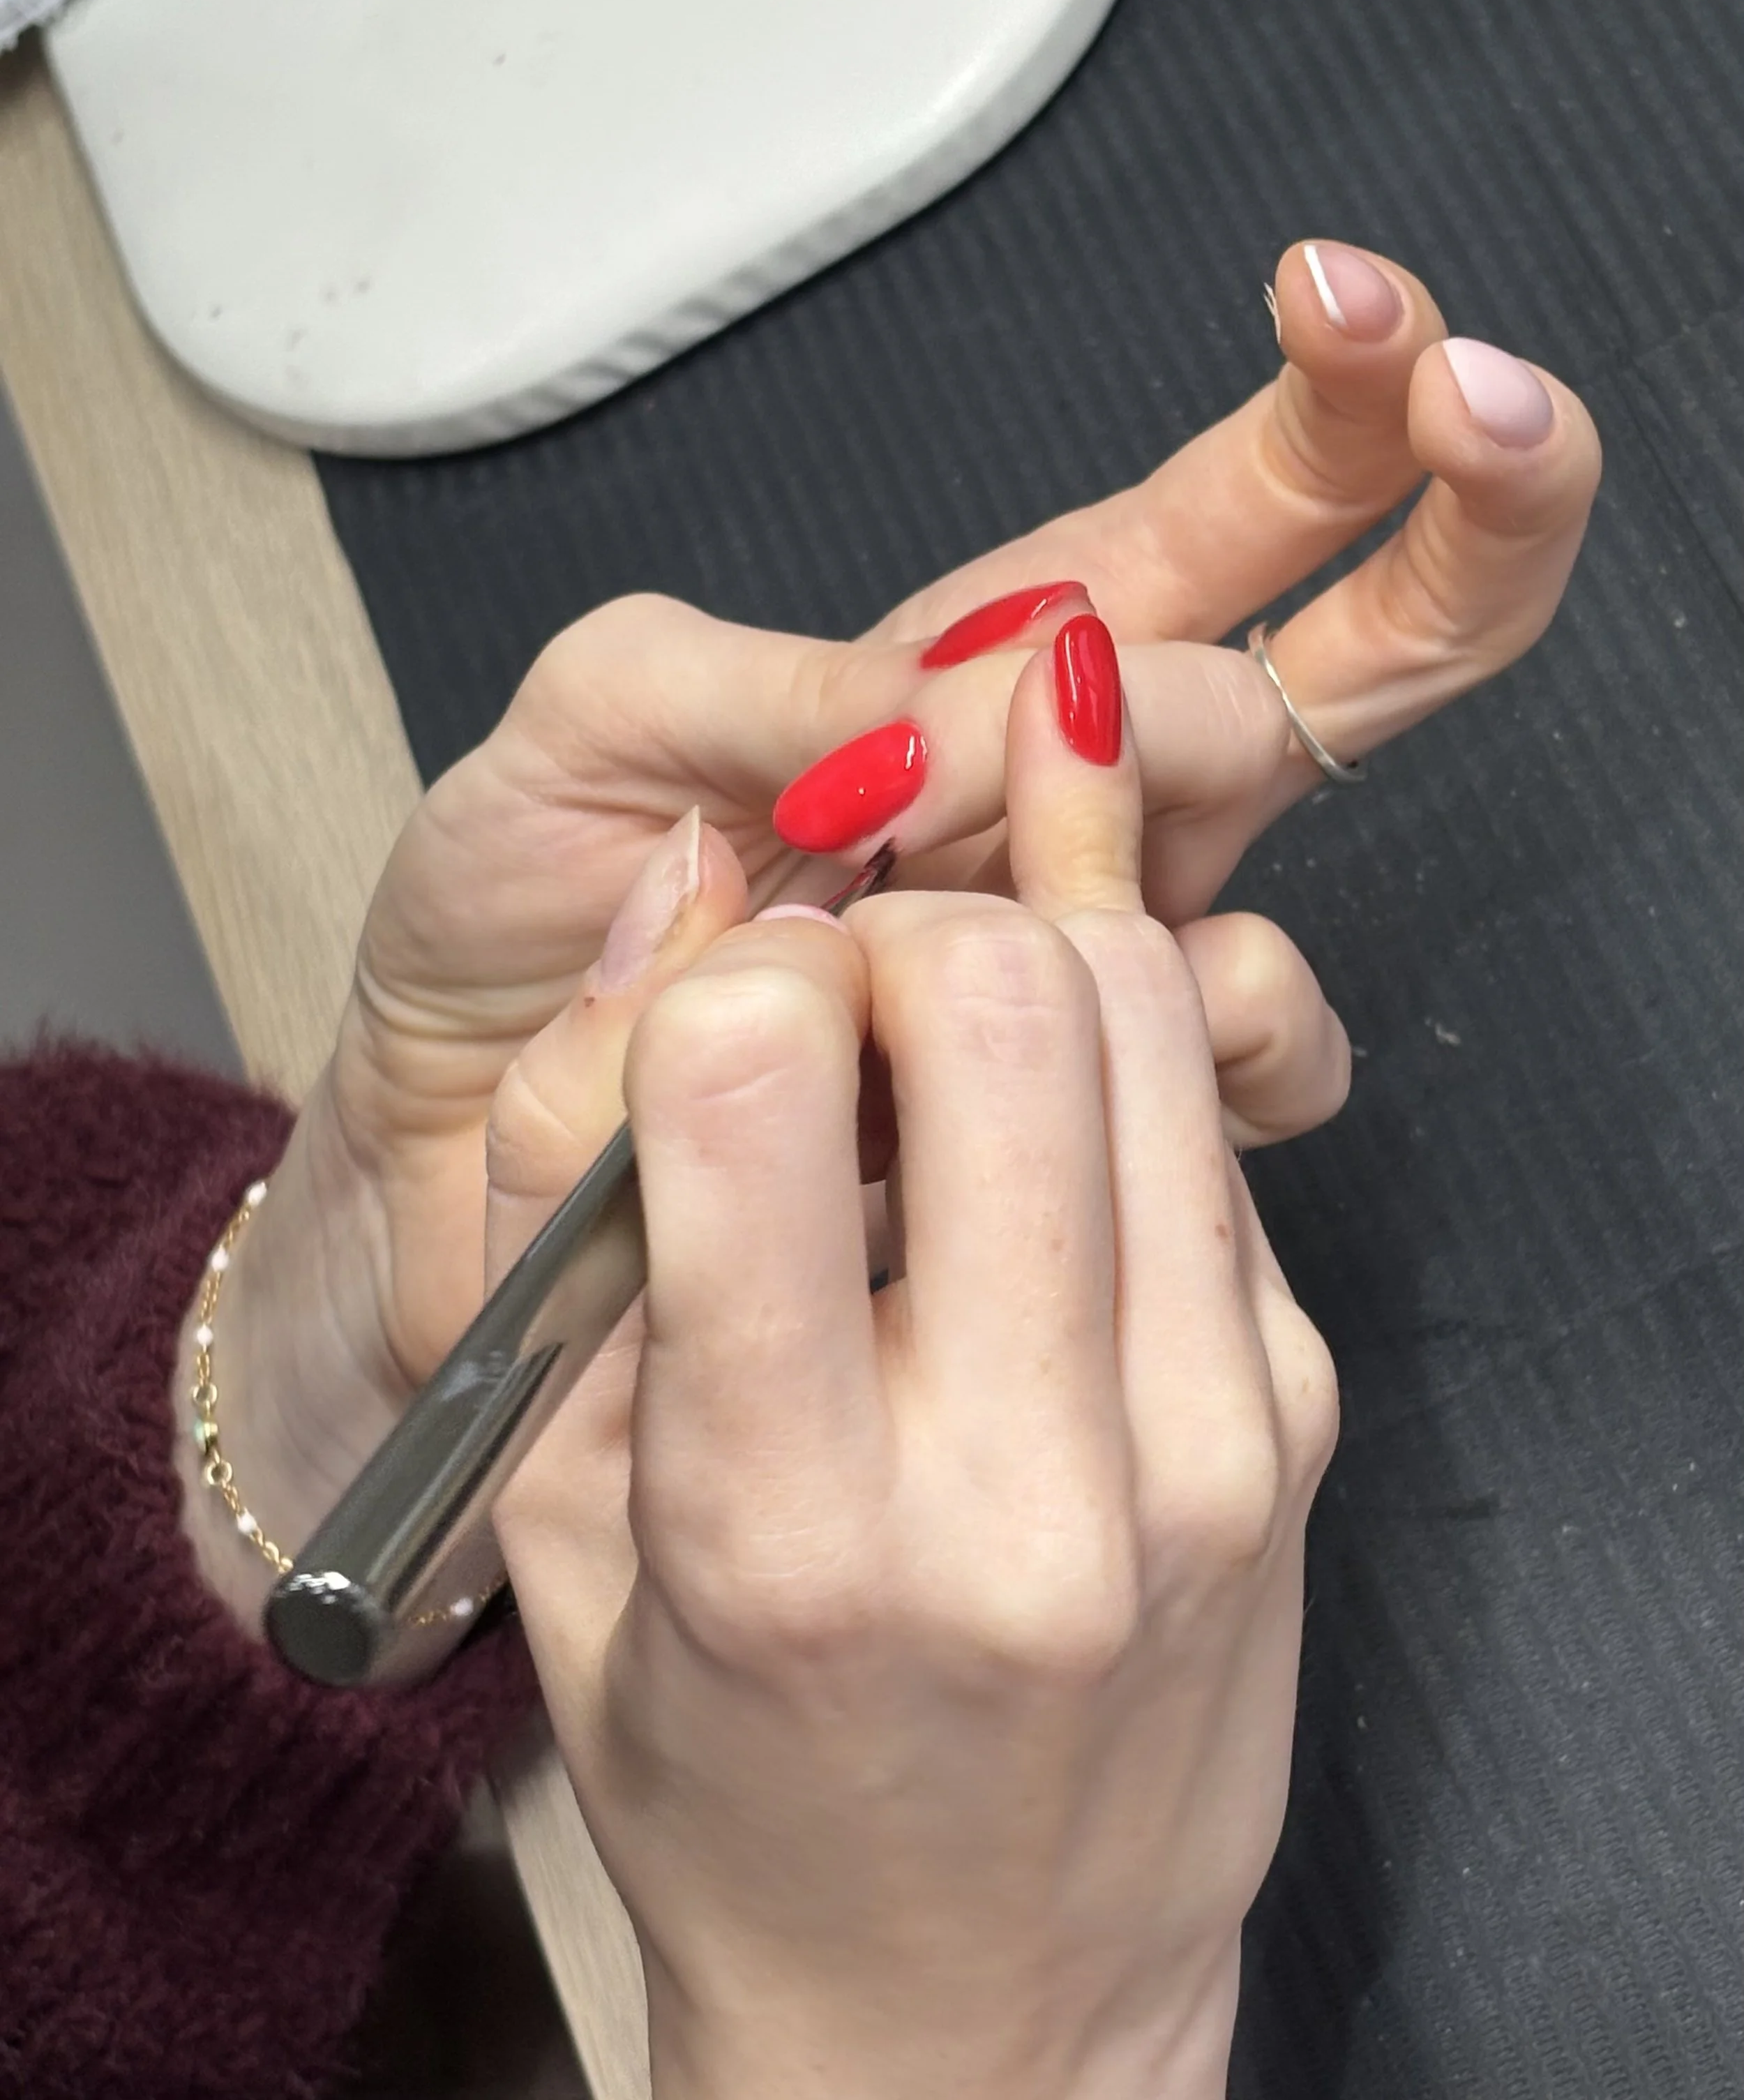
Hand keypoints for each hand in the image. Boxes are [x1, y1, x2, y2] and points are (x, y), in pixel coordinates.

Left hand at [179, 243, 1595, 1616]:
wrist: (471, 1122)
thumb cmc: (526, 901)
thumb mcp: (599, 720)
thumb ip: (774, 684)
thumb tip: (979, 707)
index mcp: (986, 671)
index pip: (1218, 522)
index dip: (1331, 407)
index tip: (1354, 302)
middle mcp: (1078, 817)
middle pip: (1351, 663)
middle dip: (1456, 524)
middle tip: (1488, 410)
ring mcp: (1084, 978)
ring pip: (1281, 898)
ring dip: (1212, 849)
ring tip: (1013, 880)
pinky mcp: (1065, 1131)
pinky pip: (1221, 1090)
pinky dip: (1203, 1049)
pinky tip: (1097, 1035)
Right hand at [494, 619, 1334, 2099]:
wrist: (986, 2011)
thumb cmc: (733, 1779)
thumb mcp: (556, 1511)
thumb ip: (570, 1184)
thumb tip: (676, 898)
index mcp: (788, 1524)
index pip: (763, 1077)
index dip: (730, 985)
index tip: (727, 1038)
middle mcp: (1034, 1481)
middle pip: (1012, 991)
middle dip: (900, 934)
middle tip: (849, 1020)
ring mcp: (1208, 1441)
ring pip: (1151, 1005)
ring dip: (1021, 974)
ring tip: (939, 1082)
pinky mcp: (1298, 1411)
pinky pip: (1208, 1118)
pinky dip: (1107, 1081)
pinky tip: (1029, 1187)